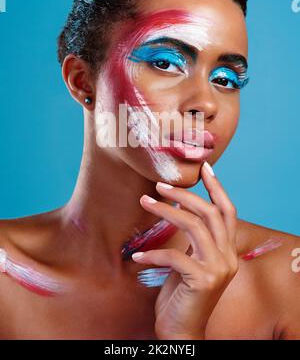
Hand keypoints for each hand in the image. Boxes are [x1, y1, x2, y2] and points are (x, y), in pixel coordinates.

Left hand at [132, 162, 238, 339]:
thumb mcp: (190, 260)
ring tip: (144, 202)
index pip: (227, 211)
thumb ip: (193, 238)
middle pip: (210, 213)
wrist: (181, 331)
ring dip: (166, 211)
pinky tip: (137, 255)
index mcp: (227, 250)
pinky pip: (175, 257)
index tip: (204, 166)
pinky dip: (154, 253)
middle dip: (184, 194)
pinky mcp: (203, 281)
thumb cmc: (181, 293)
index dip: (217, 187)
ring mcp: (218, 269)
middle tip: (159, 185)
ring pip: (194, 226)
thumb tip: (178, 206)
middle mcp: (228, 257)